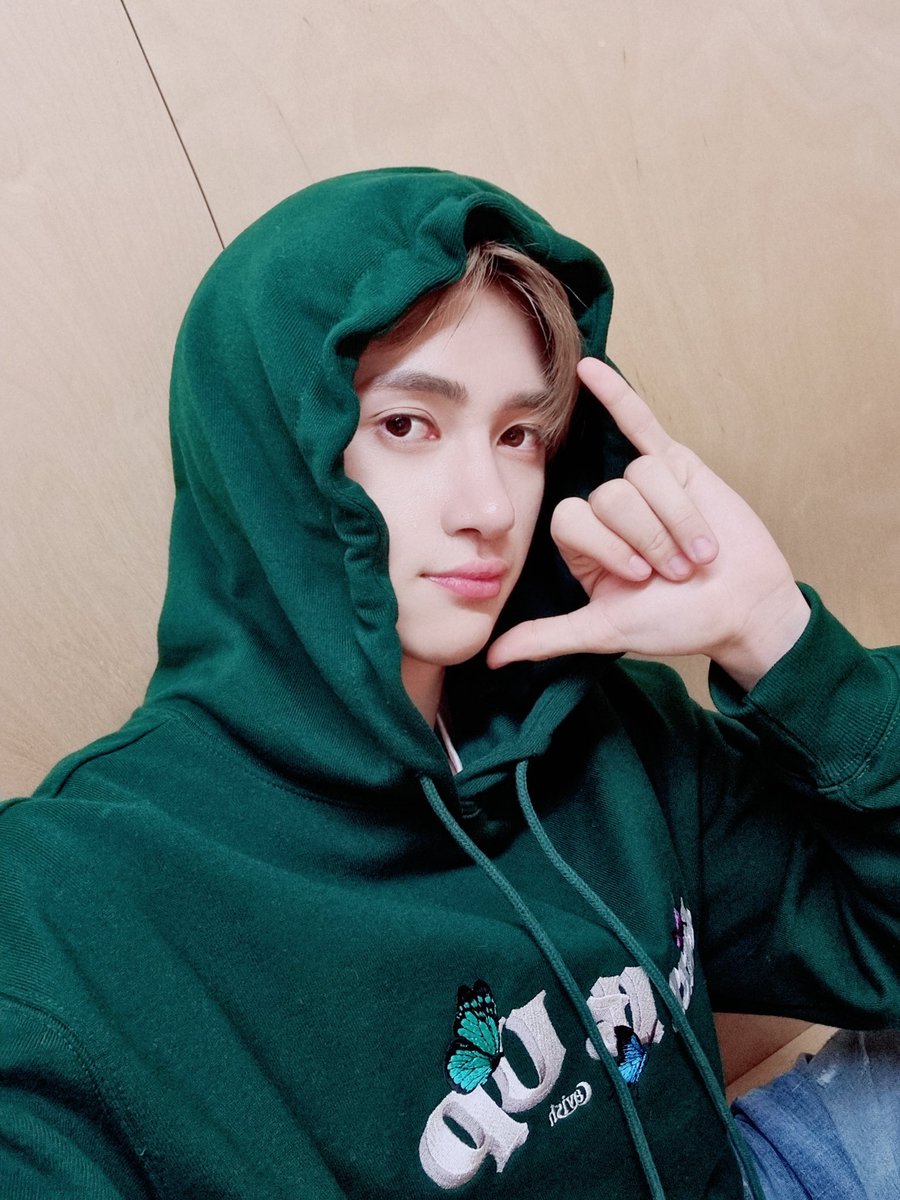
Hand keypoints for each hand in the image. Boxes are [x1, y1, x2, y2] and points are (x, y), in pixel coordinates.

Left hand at [487, 358, 810, 689]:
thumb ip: (547, 637)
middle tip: (675, 570)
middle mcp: (605, 511)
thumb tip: (489, 659)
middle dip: (649, 537)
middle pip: (609, 497)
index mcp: (582, 544)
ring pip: (642, 477)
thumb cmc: (676, 622)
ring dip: (677, 519)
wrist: (741, 609)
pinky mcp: (677, 465)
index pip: (572, 520)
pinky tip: (588, 368)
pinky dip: (616, 395)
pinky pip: (639, 422)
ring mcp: (640, 484)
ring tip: (698, 550)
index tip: (640, 580)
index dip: (607, 548)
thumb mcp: (605, 630)